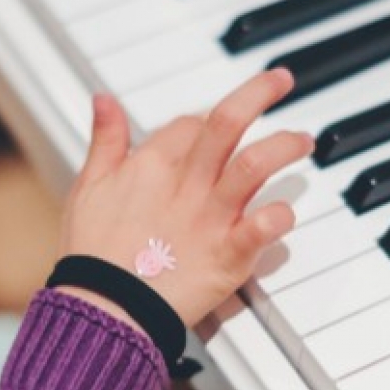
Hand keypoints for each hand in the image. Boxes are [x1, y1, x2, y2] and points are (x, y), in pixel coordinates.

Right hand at [57, 69, 312, 328]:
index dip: (207, 121)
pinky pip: (260, 228)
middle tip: (281, 80)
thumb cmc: (92, 254)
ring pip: (254, 164)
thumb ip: (105, 141)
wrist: (101, 309)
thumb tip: (103, 99)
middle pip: (227, 122)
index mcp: (151, 164)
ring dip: (283, 146)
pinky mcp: (226, 255)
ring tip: (302, 140)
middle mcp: (185, 183)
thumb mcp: (87, 187)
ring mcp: (209, 218)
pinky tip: (286, 212)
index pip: (191, 124)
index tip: (219, 128)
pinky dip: (278, 217)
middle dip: (259, 93)